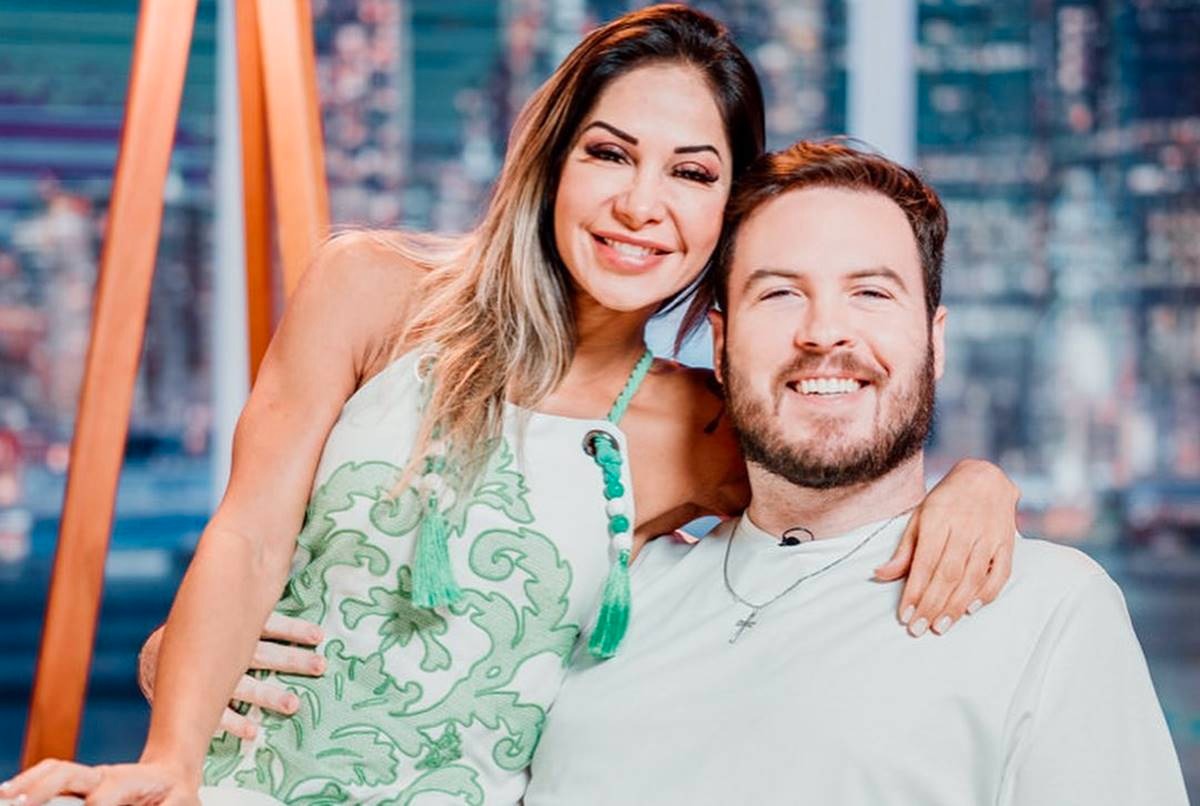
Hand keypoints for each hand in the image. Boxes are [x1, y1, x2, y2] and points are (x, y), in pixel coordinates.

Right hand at [0, 759, 197, 805]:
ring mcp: (88, 778)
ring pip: (55, 772)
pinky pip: (50, 776)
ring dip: (28, 784)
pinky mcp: (79, 784)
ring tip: (6, 798)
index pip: (100, 798)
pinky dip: (28, 782)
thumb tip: (111, 802)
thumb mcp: (180, 801)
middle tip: (21, 805)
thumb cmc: (175, 794)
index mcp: (129, 782)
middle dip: (44, 788)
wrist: (173, 776)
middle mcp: (103, 777)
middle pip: (69, 774)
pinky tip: (9, 794)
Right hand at [140, 612, 325, 740]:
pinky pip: (213, 713)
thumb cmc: (208, 630)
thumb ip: (256, 601)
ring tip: (294, 704)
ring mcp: (209, 676)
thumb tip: (289, 564)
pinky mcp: (195, 698)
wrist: (157, 653)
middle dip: (292, 660)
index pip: (266, 624)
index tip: (319, 636)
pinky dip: (231, 723)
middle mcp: (224, 650)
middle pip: (262, 654)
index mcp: (233, 626)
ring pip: (243, 686)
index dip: (292, 629)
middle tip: (320, 666)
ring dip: (268, 695)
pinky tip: (252, 731)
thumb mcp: (229, 611)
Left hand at [874, 458, 1017, 637]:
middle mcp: (964, 528)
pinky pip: (1000, 574)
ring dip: (955, 606)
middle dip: (931, 605)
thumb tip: (880, 575)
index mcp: (937, 520)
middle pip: (947, 574)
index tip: (905, 615)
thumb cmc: (946, 501)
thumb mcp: (919, 517)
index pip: (924, 563)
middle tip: (919, 629)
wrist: (986, 477)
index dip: (914, 591)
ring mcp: (988, 536)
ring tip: (940, 626)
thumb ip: (904, 550)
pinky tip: (971, 609)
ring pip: (972, 578)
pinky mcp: (1007, 543)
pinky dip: (987, 594)